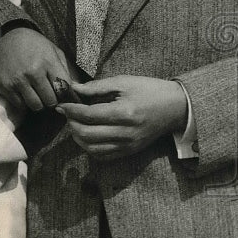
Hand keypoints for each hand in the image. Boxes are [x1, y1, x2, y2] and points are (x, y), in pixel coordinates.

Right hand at [0, 27, 73, 113]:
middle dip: (52, 100)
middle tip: (49, 95)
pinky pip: (20, 105)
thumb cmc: (33, 44)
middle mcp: (33, 72)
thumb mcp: (53, 50)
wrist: (5, 38)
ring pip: (36, 106)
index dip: (65, 94)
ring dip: (39, 103)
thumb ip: (64, 70)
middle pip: (51, 101)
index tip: (63, 94)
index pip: (64, 89)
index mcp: (48, 61)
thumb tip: (74, 90)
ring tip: (37, 95)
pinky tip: (25, 92)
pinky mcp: (5, 87)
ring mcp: (18, 81)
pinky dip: (24, 102)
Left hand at [56, 75, 188, 159]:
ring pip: (92, 148)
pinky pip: (102, 155)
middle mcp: (125, 133)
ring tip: (75, 123)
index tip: (61, 104)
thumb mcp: (124, 82)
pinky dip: (89, 147)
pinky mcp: (129, 152)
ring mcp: (127, 145)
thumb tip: (74, 89)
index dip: (71, 110)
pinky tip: (86, 135)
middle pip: (87, 134)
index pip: (89, 115)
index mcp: (124, 113)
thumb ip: (97, 86)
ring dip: (77, 137)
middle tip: (67, 113)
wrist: (176, 108)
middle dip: (71, 123)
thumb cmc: (150, 91)